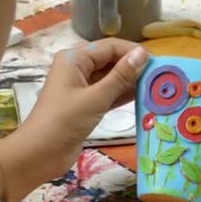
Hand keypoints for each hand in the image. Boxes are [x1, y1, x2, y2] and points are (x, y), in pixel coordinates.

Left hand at [0, 39, 148, 201]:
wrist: (39, 154)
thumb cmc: (64, 121)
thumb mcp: (95, 98)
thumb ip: (120, 76)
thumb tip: (143, 54)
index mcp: (73, 59)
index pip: (109, 47)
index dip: (132, 52)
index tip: (157, 62)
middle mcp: (77, 69)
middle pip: (110, 60)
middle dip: (133, 66)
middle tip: (161, 75)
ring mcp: (80, 88)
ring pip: (110, 78)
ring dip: (130, 81)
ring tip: (156, 86)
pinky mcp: (85, 106)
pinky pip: (107, 94)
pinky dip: (122, 95)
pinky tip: (143, 97)